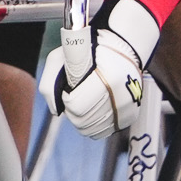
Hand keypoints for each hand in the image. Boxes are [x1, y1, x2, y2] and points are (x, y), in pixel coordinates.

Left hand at [40, 0, 158, 139]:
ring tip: (84, 102)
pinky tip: (93, 111)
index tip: (69, 88)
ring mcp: (129, 107)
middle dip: (72, 111)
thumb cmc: (89, 51)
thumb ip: (49, 83)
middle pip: (82, 120)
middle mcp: (123, 94)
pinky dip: (93, 126)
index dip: (66, 98)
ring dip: (81, 119)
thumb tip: (56, 111)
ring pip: (91, 129)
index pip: (76, 104)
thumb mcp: (62, 56)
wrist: (125, 49)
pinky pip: (104, 131)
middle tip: (76, 95)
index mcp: (109, 76)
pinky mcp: (131, 115)